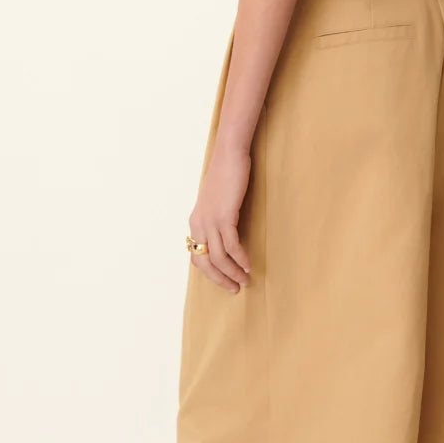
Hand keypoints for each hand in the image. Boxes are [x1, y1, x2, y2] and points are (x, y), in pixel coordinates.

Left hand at [187, 145, 252, 292]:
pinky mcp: (224, 216)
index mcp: (195, 221)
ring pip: (218, 257)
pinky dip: (240, 258)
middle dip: (219, 278)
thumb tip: (225, 232)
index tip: (224, 280)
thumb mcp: (216, 199)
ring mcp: (210, 220)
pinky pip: (231, 245)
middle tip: (234, 288)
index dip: (209, 272)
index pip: (196, 256)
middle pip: (204, 262)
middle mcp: (199, 224)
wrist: (229, 154)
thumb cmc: (226, 174)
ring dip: (232, 272)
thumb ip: (216, 216)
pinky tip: (248, 264)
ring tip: (245, 280)